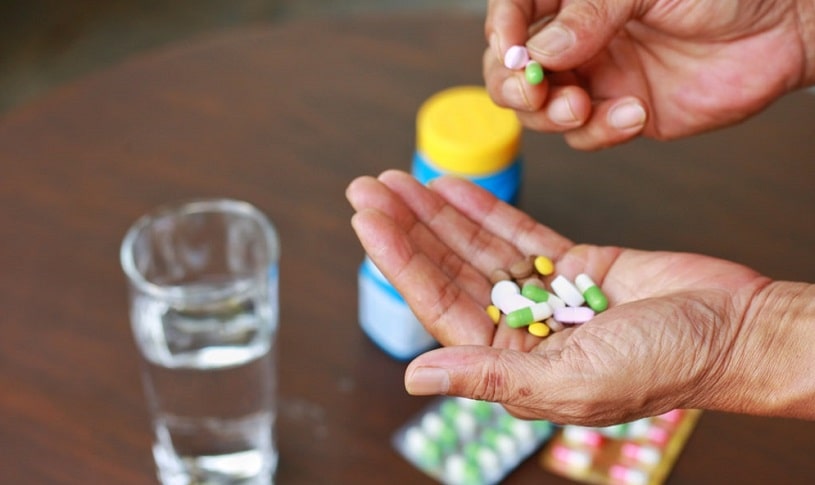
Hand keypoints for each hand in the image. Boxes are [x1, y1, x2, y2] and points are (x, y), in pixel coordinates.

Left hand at [347, 170, 787, 425]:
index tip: (369, 221)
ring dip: (438, 213)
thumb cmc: (666, 365)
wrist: (735, 330)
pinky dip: (487, 209)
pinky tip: (454, 187)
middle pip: (449, 270)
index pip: (439, 304)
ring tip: (399, 180)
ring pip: (477, 247)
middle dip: (407, 228)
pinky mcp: (574, 265)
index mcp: (512, 364)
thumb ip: (491, 377)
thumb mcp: (572, 379)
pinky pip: (519, 233)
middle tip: (368, 188)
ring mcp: (544, 294)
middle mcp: (520, 329)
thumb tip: (415, 378)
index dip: (400, 260)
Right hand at [484, 0, 814, 149]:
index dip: (503, 34)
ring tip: (580, 106)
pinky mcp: (622, 113)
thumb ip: (590, 14)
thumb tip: (540, 51)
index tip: (510, 51)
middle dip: (513, 86)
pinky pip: (588, 136)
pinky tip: (632, 113)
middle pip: (513, 69)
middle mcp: (579, 38)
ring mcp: (598, 77)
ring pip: (542, 109)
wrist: (783, 27)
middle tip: (533, 92)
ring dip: (551, 114)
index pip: (514, 12)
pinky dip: (600, 132)